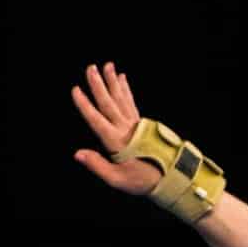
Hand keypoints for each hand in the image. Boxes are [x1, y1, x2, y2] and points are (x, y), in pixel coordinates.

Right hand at [71, 61, 160, 194]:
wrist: (171, 178)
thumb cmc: (142, 181)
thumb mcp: (117, 179)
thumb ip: (97, 165)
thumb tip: (77, 153)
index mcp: (117, 142)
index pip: (97, 120)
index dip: (85, 105)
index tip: (76, 90)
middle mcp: (126, 129)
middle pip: (109, 103)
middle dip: (99, 85)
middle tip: (91, 67)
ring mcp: (136, 124)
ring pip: (122, 98)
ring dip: (113, 81)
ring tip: (108, 65)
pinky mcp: (143, 124)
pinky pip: (131, 102)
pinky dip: (126, 90)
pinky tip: (122, 78)